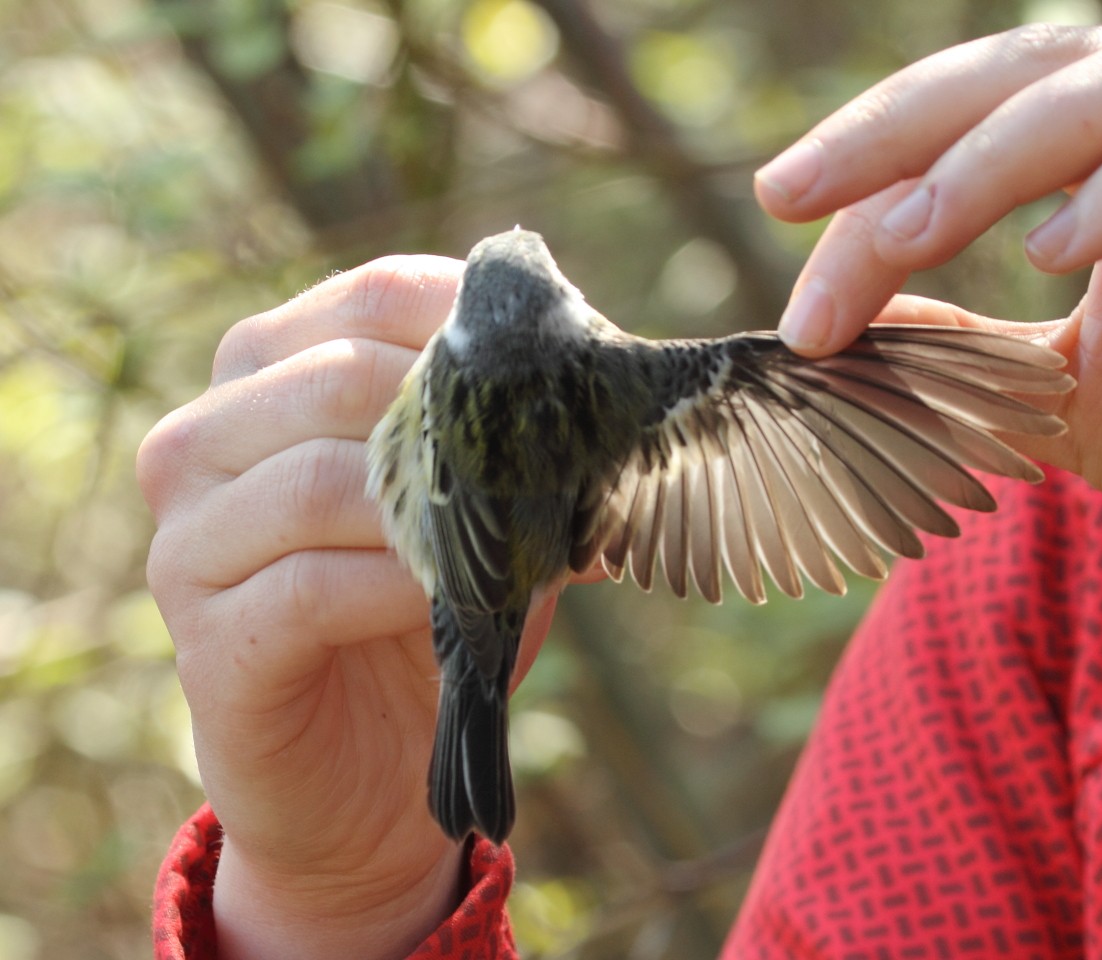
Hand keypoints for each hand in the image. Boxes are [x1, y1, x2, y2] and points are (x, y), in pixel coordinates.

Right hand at [137, 258, 554, 959]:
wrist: (367, 765)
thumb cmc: (422, 612)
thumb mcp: (475, 509)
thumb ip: (511, 440)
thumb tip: (611, 392)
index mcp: (267, 378)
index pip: (370, 295)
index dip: (474, 319)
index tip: (560, 361)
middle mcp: (204, 441)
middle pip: (338, 374)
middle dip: (463, 419)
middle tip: (546, 465)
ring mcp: (189, 541)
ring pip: (317, 480)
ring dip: (433, 512)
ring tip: (504, 543)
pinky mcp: (207, 641)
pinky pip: (307, 588)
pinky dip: (397, 590)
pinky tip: (444, 602)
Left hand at [756, 24, 1101, 542]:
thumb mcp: (1041, 379)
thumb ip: (957, 336)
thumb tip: (850, 313)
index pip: (967, 123)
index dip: (870, 161)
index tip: (779, 206)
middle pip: (1020, 72)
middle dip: (894, 128)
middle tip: (786, 188)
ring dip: (987, 159)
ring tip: (900, 234)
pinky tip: (1050, 252)